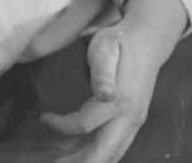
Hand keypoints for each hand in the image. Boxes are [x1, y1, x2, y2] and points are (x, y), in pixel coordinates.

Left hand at [41, 0, 187, 162]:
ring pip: (114, 153)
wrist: (147, 41)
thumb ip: (102, 72)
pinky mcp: (136, 120)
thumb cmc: (120, 42)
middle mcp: (130, 117)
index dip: (62, 126)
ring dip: (92, 161)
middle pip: (104, 152)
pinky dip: (103, 155)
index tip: (44, 118)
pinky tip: (90, 154)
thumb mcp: (105, 47)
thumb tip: (103, 95)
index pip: (85, 124)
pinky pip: (119, 146)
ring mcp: (136, 121)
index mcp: (119, 101)